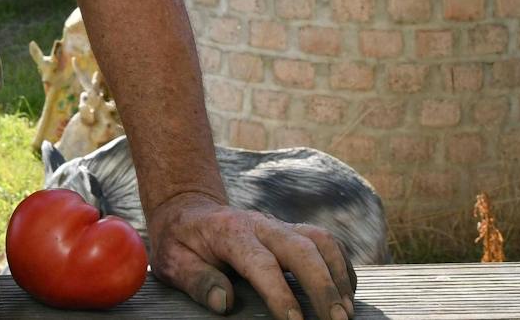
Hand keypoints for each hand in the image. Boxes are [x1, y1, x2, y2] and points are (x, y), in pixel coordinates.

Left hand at [146, 192, 356, 319]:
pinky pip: (326, 242)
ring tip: (346, 311)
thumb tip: (224, 303)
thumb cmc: (181, 241)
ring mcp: (280, 226)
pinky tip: (346, 292)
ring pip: (321, 241)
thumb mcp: (173, 262)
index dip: (280, 293)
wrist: (189, 209)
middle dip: (323, 285)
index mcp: (230, 233)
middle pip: (302, 249)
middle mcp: (261, 225)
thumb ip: (198, 280)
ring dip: (338, 274)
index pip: (262, 263)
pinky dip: (341, 265)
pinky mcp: (292, 231)